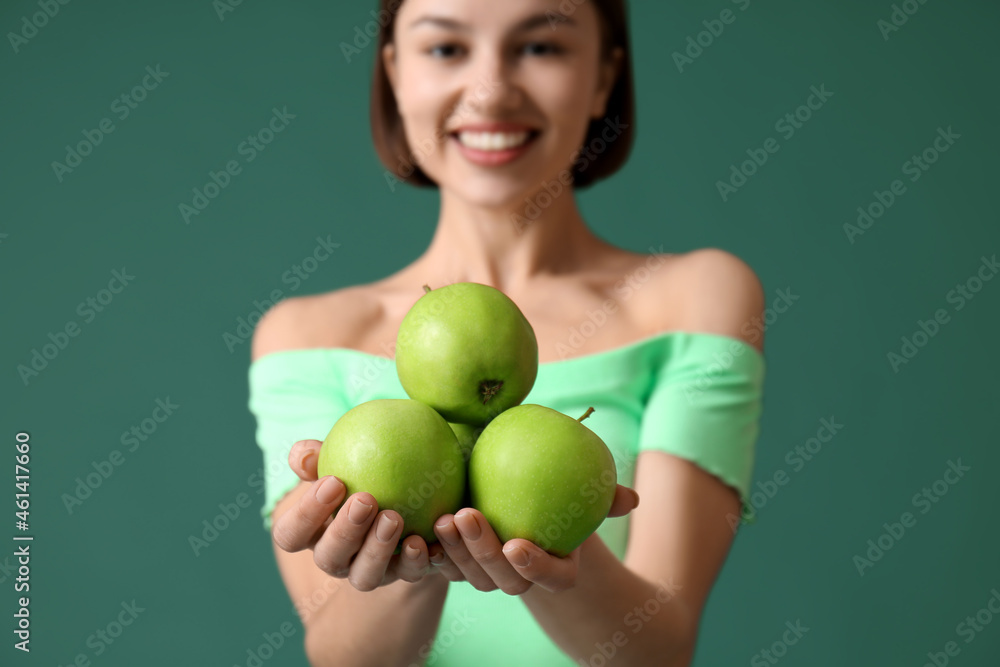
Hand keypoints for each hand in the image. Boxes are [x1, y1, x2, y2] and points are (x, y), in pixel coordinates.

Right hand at [271, 439, 450, 591]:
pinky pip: (409, 574)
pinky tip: (426, 540)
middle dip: (345, 532)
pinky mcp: (402, 573)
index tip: (333, 482)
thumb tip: (302, 454)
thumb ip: (318, 455)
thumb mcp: (339, 457)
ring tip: (394, 517)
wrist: (403, 488)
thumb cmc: (359, 469)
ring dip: (378, 549)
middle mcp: (336, 558)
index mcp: (312, 532)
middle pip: (328, 558)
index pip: (291, 534)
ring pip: (365, 576)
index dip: (306, 514)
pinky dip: (416, 560)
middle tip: (366, 500)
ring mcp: (368, 571)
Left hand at [430, 484, 639, 595]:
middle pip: (504, 580)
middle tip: (467, 516)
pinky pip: (442, 566)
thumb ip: (605, 493)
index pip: (552, 579)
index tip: (517, 544)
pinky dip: (430, 553)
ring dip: (455, 552)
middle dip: (483, 553)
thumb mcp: (580, 484)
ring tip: (444, 518)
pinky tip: (417, 528)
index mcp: (556, 567)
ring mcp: (487, 574)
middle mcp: (519, 577)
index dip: (536, 569)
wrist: (517, 484)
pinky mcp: (458, 563)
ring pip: (469, 577)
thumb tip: (632, 499)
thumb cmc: (557, 484)